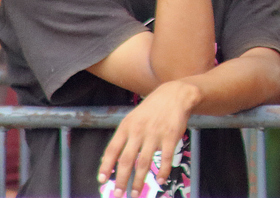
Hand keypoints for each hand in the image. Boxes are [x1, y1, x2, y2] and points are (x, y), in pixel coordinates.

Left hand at [98, 80, 200, 196]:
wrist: (175, 94)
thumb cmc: (151, 109)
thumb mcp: (132, 118)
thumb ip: (122, 138)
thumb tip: (108, 160)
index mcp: (126, 127)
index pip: (112, 149)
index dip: (106, 166)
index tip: (102, 181)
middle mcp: (139, 131)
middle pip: (126, 160)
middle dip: (121, 180)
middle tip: (118, 194)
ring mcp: (155, 134)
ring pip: (144, 162)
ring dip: (139, 181)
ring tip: (135, 193)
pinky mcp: (171, 137)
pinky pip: (166, 158)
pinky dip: (163, 171)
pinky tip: (160, 181)